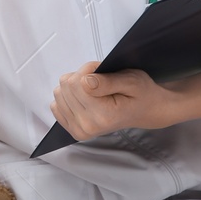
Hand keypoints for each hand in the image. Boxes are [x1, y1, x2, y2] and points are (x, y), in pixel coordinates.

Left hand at [49, 61, 168, 141]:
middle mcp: (89, 126)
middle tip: (101, 82)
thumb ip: (107, 81)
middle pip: (65, 86)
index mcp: (104, 115)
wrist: (144, 110)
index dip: (89, 69)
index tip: (103, 72)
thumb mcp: (131, 80)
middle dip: (81, 77)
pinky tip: (86, 99)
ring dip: (75, 86)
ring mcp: (79, 130)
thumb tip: (85, 81)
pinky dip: (69, 97)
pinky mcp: (73, 130)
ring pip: (59, 93)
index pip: (77, 82)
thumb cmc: (140, 92)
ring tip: (95, 90)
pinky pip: (55, 105)